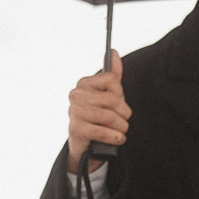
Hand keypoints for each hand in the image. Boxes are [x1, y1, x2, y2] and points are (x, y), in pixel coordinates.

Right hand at [67, 50, 128, 172]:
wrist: (88, 146)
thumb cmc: (100, 118)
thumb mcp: (109, 96)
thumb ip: (112, 75)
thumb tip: (112, 52)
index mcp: (84, 83)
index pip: (112, 80)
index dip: (120, 95)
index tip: (117, 104)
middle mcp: (76, 95)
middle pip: (113, 99)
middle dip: (124, 114)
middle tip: (122, 121)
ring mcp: (74, 111)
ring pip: (110, 116)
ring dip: (121, 128)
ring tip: (119, 131)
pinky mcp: (75, 129)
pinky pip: (103, 131)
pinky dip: (115, 137)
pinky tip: (115, 139)